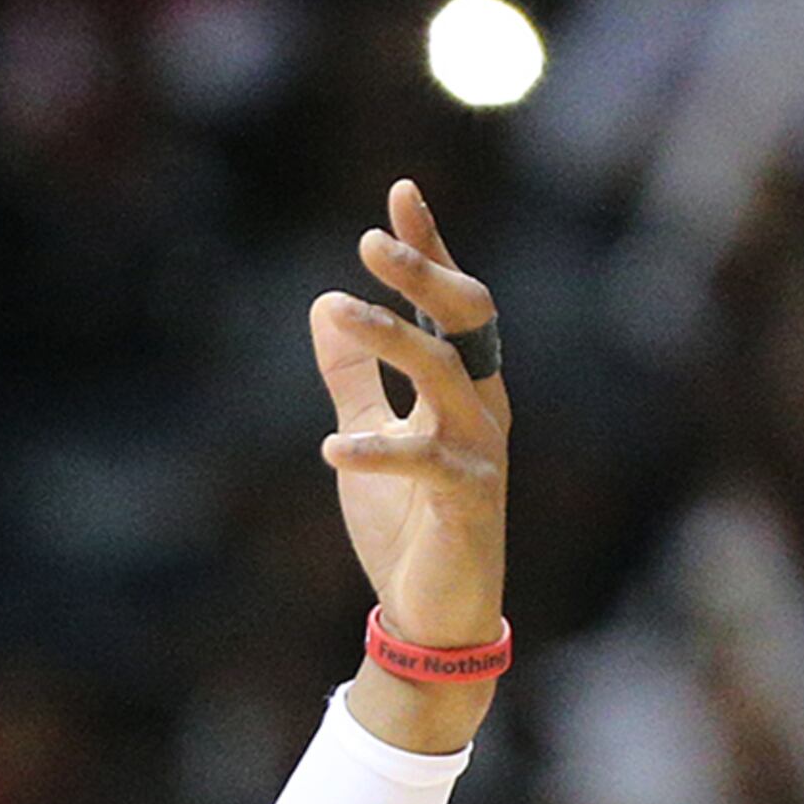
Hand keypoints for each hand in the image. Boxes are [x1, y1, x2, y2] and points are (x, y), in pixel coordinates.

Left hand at [311, 178, 506, 660]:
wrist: (434, 611)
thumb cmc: (408, 522)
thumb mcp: (367, 435)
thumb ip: (351, 376)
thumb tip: (321, 306)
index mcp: (461, 386)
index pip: (448, 301)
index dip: (427, 247)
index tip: (398, 192)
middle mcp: (482, 405)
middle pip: (462, 320)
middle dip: (421, 274)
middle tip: (368, 241)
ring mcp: (481, 449)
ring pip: (445, 374)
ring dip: (390, 338)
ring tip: (338, 310)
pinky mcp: (467, 499)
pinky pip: (424, 463)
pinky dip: (377, 450)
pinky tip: (331, 445)